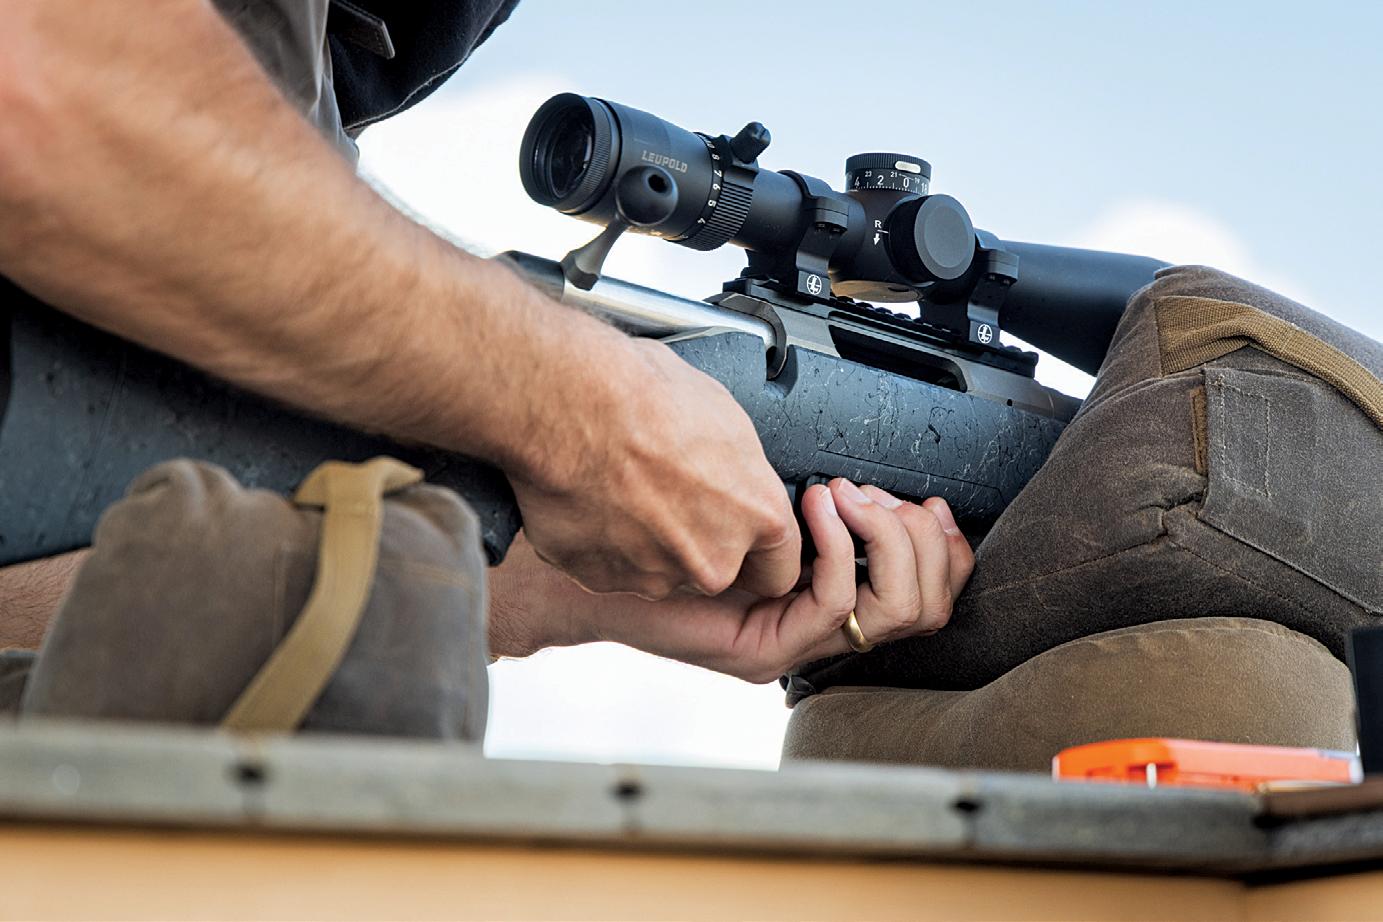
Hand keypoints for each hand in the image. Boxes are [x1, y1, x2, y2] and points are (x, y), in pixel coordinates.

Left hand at [488, 479, 974, 682]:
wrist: (580, 521)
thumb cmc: (643, 493)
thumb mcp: (739, 480)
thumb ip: (795, 490)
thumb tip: (845, 479)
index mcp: (810, 592)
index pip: (920, 584)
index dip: (934, 540)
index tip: (916, 496)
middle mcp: (807, 627)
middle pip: (923, 604)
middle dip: (920, 540)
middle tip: (880, 496)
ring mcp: (788, 644)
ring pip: (894, 609)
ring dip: (884, 542)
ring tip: (845, 498)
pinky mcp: (763, 651)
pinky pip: (835, 604)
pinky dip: (838, 549)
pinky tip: (816, 510)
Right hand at [508, 334, 800, 600]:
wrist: (568, 406)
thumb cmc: (641, 396)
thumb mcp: (724, 419)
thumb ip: (739, 471)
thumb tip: (735, 472)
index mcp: (757, 516)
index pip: (782, 568)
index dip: (759, 552)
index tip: (745, 541)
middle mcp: (713, 558)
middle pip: (718, 569)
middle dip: (698, 542)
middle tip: (670, 494)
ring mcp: (657, 575)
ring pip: (663, 570)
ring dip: (650, 542)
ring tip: (625, 488)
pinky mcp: (604, 579)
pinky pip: (614, 568)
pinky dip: (607, 544)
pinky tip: (596, 500)